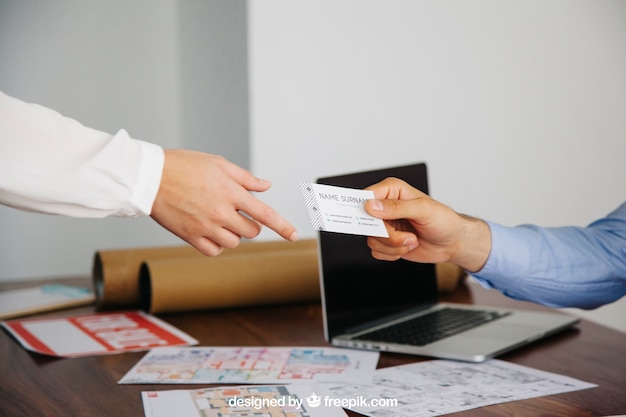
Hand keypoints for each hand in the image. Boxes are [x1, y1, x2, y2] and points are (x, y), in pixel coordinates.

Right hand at [150, 150, 297, 255]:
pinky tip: (209, 231)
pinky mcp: (190, 236)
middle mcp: (221, 212)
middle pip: (251, 232)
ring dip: (232, 234)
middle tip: (235, 212)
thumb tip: (266, 186)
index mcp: (231, 192)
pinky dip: (216, 244)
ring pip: (233, 242)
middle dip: (249, 224)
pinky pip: (213, 251)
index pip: (265, 214)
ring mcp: (206, 226)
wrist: (150, 177)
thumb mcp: (218, 164)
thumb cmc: (183, 165)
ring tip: (218, 218)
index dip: (283, 226)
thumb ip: (245, 178)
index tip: (294, 235)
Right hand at [364, 177, 490, 271]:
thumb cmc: (443, 221)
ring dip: (394, 245)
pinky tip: (407, 247)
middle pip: (367, 222)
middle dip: (387, 234)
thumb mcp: (423, 210)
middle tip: (406, 235)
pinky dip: (392, 253)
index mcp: (391, 191)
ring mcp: (385, 225)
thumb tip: (371, 206)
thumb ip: (397, 207)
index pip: (366, 196)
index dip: (366, 209)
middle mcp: (385, 207)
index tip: (375, 220)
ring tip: (412, 240)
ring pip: (372, 239)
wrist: (452, 242)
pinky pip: (376, 251)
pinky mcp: (386, 241)